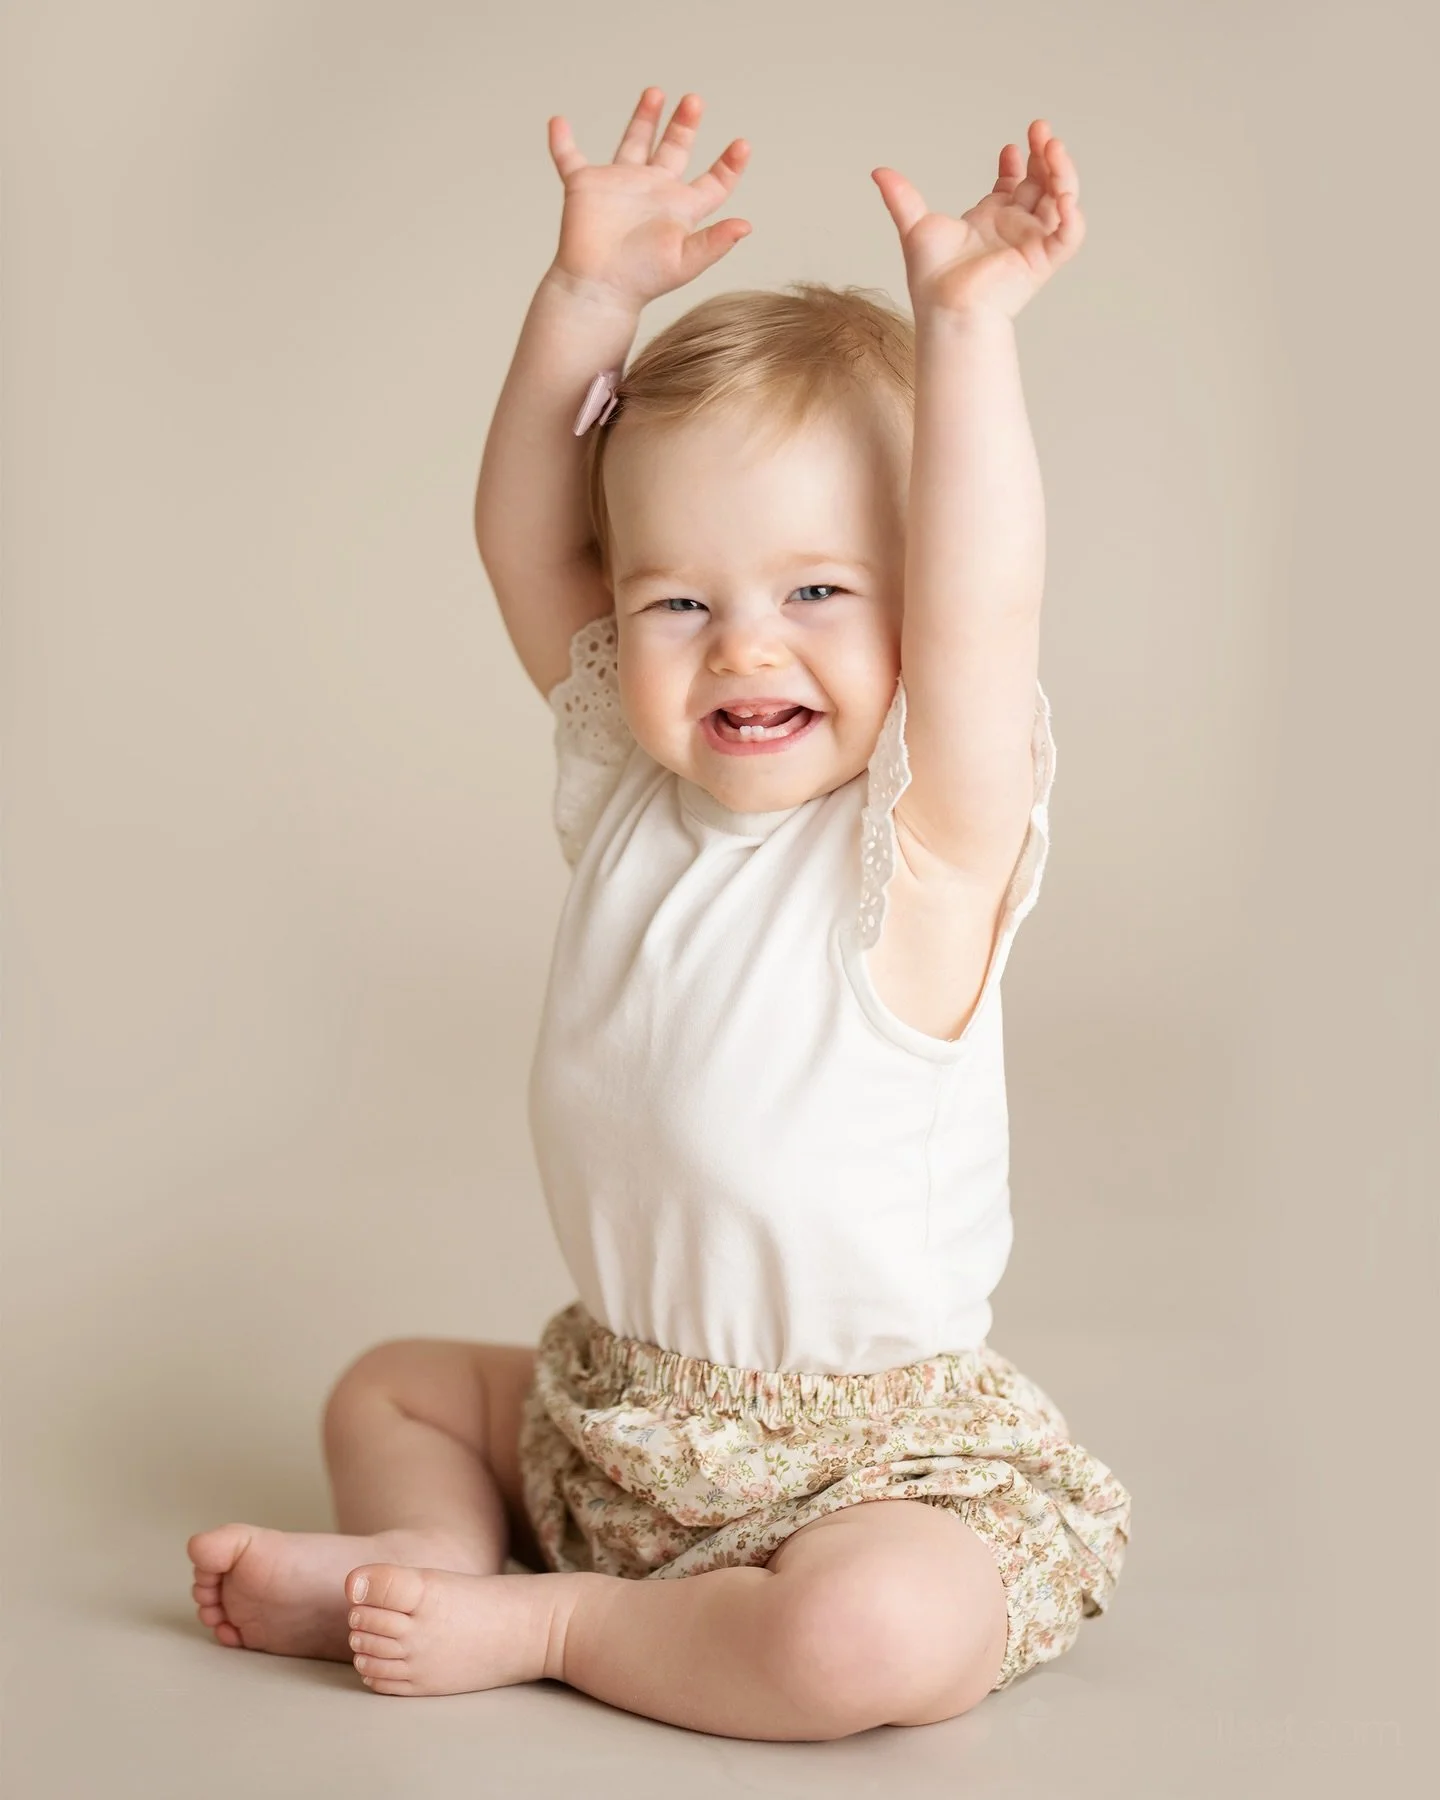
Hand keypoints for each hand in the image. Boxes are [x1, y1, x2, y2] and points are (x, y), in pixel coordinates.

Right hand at [547, 88, 751, 310]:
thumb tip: (747, 225)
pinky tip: (558, 122)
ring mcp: (619, 186)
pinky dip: (562, 141)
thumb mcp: (685, 261)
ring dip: (644, 117)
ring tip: (656, 92)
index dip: (728, 165)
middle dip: (684, 125)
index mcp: (680, 208)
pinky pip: (569, 158)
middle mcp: (652, 192)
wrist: (598, 288)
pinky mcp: (585, 186)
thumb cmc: (641, 281)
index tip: (742, 145)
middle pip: (674, 149)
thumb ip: (715, 242)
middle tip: (694, 101)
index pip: (712, 183)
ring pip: (634, 143)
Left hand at [872, 121, 1082, 321]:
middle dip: (1044, 155)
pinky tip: (1065, 195)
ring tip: (1053, 146)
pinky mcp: (1043, 260)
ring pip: (1061, 201)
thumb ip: (902, 197)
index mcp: (990, 220)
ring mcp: (1031, 243)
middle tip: (1040, 129)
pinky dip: (1073, 216)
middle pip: (1042, 184)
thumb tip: (878, 171)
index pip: (1015, 184)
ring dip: (1062, 172)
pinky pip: (1069, 236)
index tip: (1011, 146)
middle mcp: (1014, 229)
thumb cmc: (931, 280)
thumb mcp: (915, 227)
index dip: (1019, 161)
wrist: (946, 308)